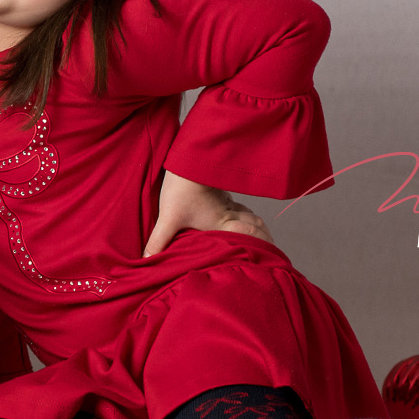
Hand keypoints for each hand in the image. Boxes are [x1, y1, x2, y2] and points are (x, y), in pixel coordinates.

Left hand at [141, 171, 273, 256]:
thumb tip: (147, 260)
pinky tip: (240, 215)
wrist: (188, 158)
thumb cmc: (181, 188)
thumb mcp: (168, 217)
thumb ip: (159, 240)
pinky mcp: (221, 191)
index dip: (262, 245)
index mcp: (222, 222)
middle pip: (256, 225)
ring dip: (256, 225)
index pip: (250, 235)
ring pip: (249, 214)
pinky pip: (239, 204)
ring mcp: (227, 200)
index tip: (270, 255)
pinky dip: (245, 212)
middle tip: (271, 250)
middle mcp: (230, 212)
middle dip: (265, 238)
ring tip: (261, 237)